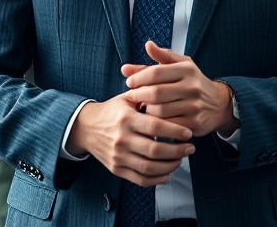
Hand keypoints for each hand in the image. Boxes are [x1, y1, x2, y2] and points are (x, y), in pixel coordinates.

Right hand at [65, 92, 194, 186]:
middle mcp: (122, 139)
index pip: (155, 127)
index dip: (175, 131)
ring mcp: (118, 156)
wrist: (86, 128)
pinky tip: (167, 172)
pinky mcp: (116, 169)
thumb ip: (147, 96)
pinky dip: (157, 179)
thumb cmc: (111, 111)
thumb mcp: (126, 98)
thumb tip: (172, 95)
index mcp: (126, 119)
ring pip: (149, 168)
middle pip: (155, 150)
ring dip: (170, 166)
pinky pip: (140, 179)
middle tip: (190, 148)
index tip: (188, 133)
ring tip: (181, 159)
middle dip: (177, 151)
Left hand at [123, 40, 237, 136]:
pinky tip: (153, 119)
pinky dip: (157, 123)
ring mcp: (194, 106)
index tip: (129, 82)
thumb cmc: (193, 82)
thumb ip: (161, 57)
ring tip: (142, 107)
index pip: (155, 72)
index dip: (138, 78)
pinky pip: (167, 125)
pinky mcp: (194, 123)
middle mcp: (192, 87)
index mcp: (187, 69)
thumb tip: (147, 44)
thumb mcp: (181, 66)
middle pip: (156, 93)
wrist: (219, 104)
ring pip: (159, 110)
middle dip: (139, 95)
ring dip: (146, 110)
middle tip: (132, 97)